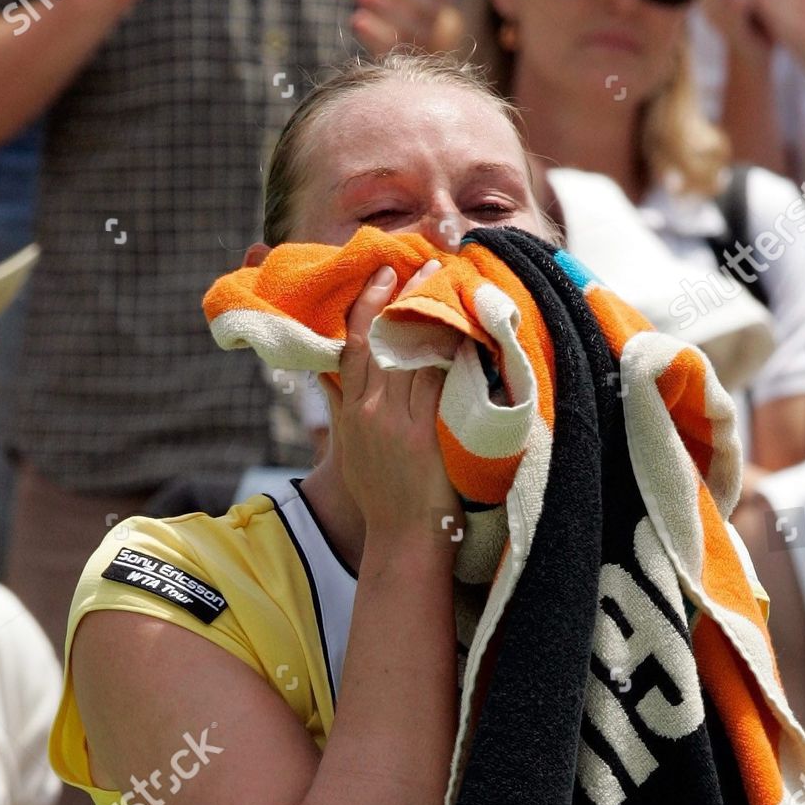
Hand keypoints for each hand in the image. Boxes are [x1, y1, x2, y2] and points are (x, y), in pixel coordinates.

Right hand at [323, 260, 459, 541]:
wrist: (403, 540)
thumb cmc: (382, 498)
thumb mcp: (351, 451)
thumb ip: (346, 408)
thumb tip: (337, 372)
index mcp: (351, 415)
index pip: (353, 346)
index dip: (366, 305)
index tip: (382, 274)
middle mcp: (371, 413)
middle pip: (384, 340)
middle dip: (403, 297)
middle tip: (425, 264)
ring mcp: (399, 423)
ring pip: (415, 355)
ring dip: (434, 316)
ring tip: (452, 284)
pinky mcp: (426, 436)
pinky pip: (441, 382)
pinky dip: (453, 353)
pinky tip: (468, 328)